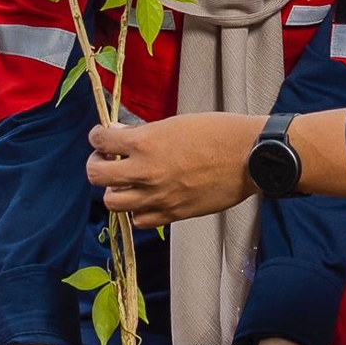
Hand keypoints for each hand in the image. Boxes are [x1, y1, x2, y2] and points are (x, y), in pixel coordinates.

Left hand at [85, 111, 256, 223]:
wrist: (249, 157)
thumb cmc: (218, 132)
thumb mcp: (175, 123)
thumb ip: (144, 133)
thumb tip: (119, 134)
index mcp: (145, 142)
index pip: (100, 140)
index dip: (97, 136)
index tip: (102, 136)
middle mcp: (145, 172)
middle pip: (96, 176)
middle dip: (97, 163)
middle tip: (107, 158)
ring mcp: (157, 197)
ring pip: (112, 202)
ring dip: (114, 189)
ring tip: (125, 180)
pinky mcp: (172, 214)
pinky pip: (139, 220)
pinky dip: (137, 210)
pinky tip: (145, 198)